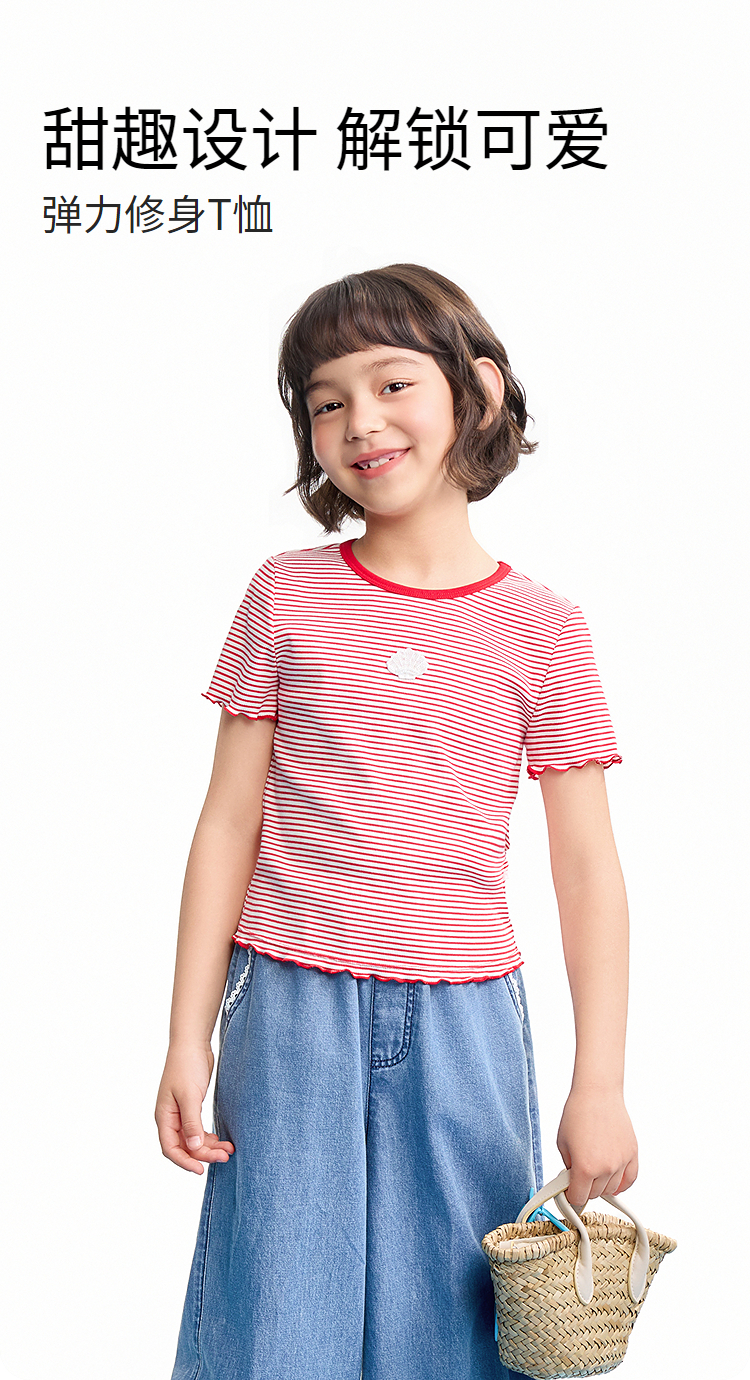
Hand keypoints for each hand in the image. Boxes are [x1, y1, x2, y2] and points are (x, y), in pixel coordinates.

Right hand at [155, 1042, 234, 1174]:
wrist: (193, 1044)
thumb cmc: (186, 1066)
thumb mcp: (189, 1095)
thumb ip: (191, 1121)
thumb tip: (193, 1146)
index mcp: (164, 1116)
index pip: (170, 1148)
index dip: (185, 1161)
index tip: (201, 1170)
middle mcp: (171, 1118)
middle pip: (185, 1146)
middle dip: (204, 1154)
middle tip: (225, 1156)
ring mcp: (181, 1114)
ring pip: (193, 1139)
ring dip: (210, 1146)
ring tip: (229, 1150)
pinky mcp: (192, 1108)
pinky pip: (199, 1130)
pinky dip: (210, 1137)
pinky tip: (222, 1140)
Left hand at [556, 1086, 637, 1211]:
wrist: (597, 1093)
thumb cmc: (577, 1114)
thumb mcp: (562, 1144)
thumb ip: (569, 1168)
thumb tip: (573, 1182)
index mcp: (585, 1168)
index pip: (578, 1198)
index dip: (570, 1196)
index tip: (569, 1193)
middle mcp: (606, 1168)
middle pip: (595, 1194)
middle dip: (584, 1187)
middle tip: (578, 1174)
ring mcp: (621, 1162)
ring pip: (612, 1189)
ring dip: (601, 1184)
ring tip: (593, 1168)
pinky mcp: (632, 1154)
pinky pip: (630, 1180)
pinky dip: (621, 1184)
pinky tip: (612, 1180)